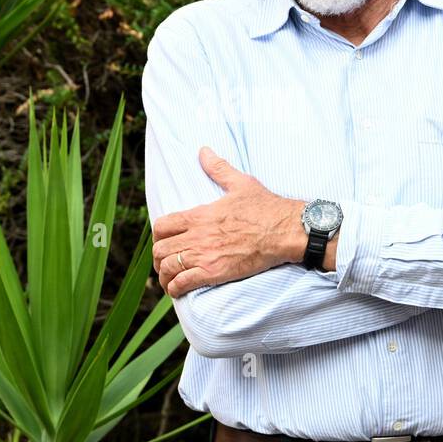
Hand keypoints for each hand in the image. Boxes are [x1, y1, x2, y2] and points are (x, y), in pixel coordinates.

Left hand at [152, 147, 303, 298]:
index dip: (157, 236)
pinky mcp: (214, 272)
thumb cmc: (266, 207)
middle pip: (160, 249)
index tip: (162, 241)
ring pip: (168, 267)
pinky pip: (183, 282)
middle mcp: (197, 235)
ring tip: (168, 280)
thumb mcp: (240, 183)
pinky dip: (175, 288)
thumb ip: (218, 168)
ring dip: (164, 276)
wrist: (284, 230)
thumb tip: (204, 151)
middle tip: (164, 263)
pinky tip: (176, 290)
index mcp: (200, 214)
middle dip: (158, 258)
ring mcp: (204, 255)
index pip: (162, 225)